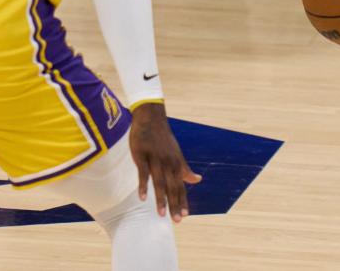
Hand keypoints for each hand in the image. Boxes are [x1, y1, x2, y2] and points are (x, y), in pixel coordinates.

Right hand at [130, 102, 201, 221]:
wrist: (151, 118)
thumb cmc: (163, 138)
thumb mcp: (176, 153)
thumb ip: (185, 169)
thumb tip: (198, 180)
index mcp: (176, 164)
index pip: (181, 186)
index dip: (183, 200)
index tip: (185, 215)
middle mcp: (168, 163)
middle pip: (172, 187)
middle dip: (175, 204)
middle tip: (177, 220)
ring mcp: (155, 159)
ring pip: (159, 182)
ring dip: (161, 199)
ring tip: (162, 214)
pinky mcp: (142, 155)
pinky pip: (143, 173)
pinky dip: (143, 185)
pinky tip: (142, 198)